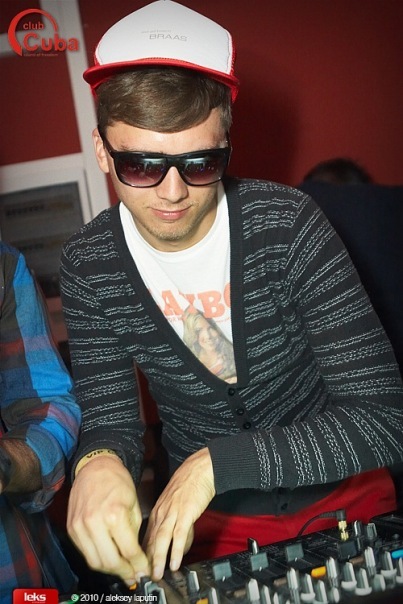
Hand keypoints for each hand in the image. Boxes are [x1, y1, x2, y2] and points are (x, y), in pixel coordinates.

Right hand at [67, 455, 149, 585]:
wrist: (95, 467)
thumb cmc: (117, 481)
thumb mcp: (134, 504)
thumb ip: (134, 532)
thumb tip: (137, 556)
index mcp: (115, 515)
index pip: (128, 551)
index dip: (139, 565)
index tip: (145, 571)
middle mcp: (94, 523)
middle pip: (110, 562)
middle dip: (125, 572)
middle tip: (135, 576)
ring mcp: (80, 527)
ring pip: (95, 561)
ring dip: (110, 570)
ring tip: (122, 570)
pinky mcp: (71, 529)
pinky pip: (85, 552)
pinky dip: (97, 559)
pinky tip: (108, 558)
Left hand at [143, 447, 214, 579]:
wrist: (200, 468)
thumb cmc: (189, 482)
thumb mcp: (176, 502)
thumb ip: (173, 521)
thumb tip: (176, 540)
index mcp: (158, 509)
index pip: (146, 535)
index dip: (143, 553)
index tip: (141, 567)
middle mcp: (162, 512)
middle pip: (150, 539)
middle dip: (146, 560)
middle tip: (143, 576)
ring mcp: (173, 512)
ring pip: (161, 539)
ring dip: (158, 559)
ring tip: (156, 574)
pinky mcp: (186, 513)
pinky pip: (179, 535)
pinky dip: (176, 550)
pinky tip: (175, 562)